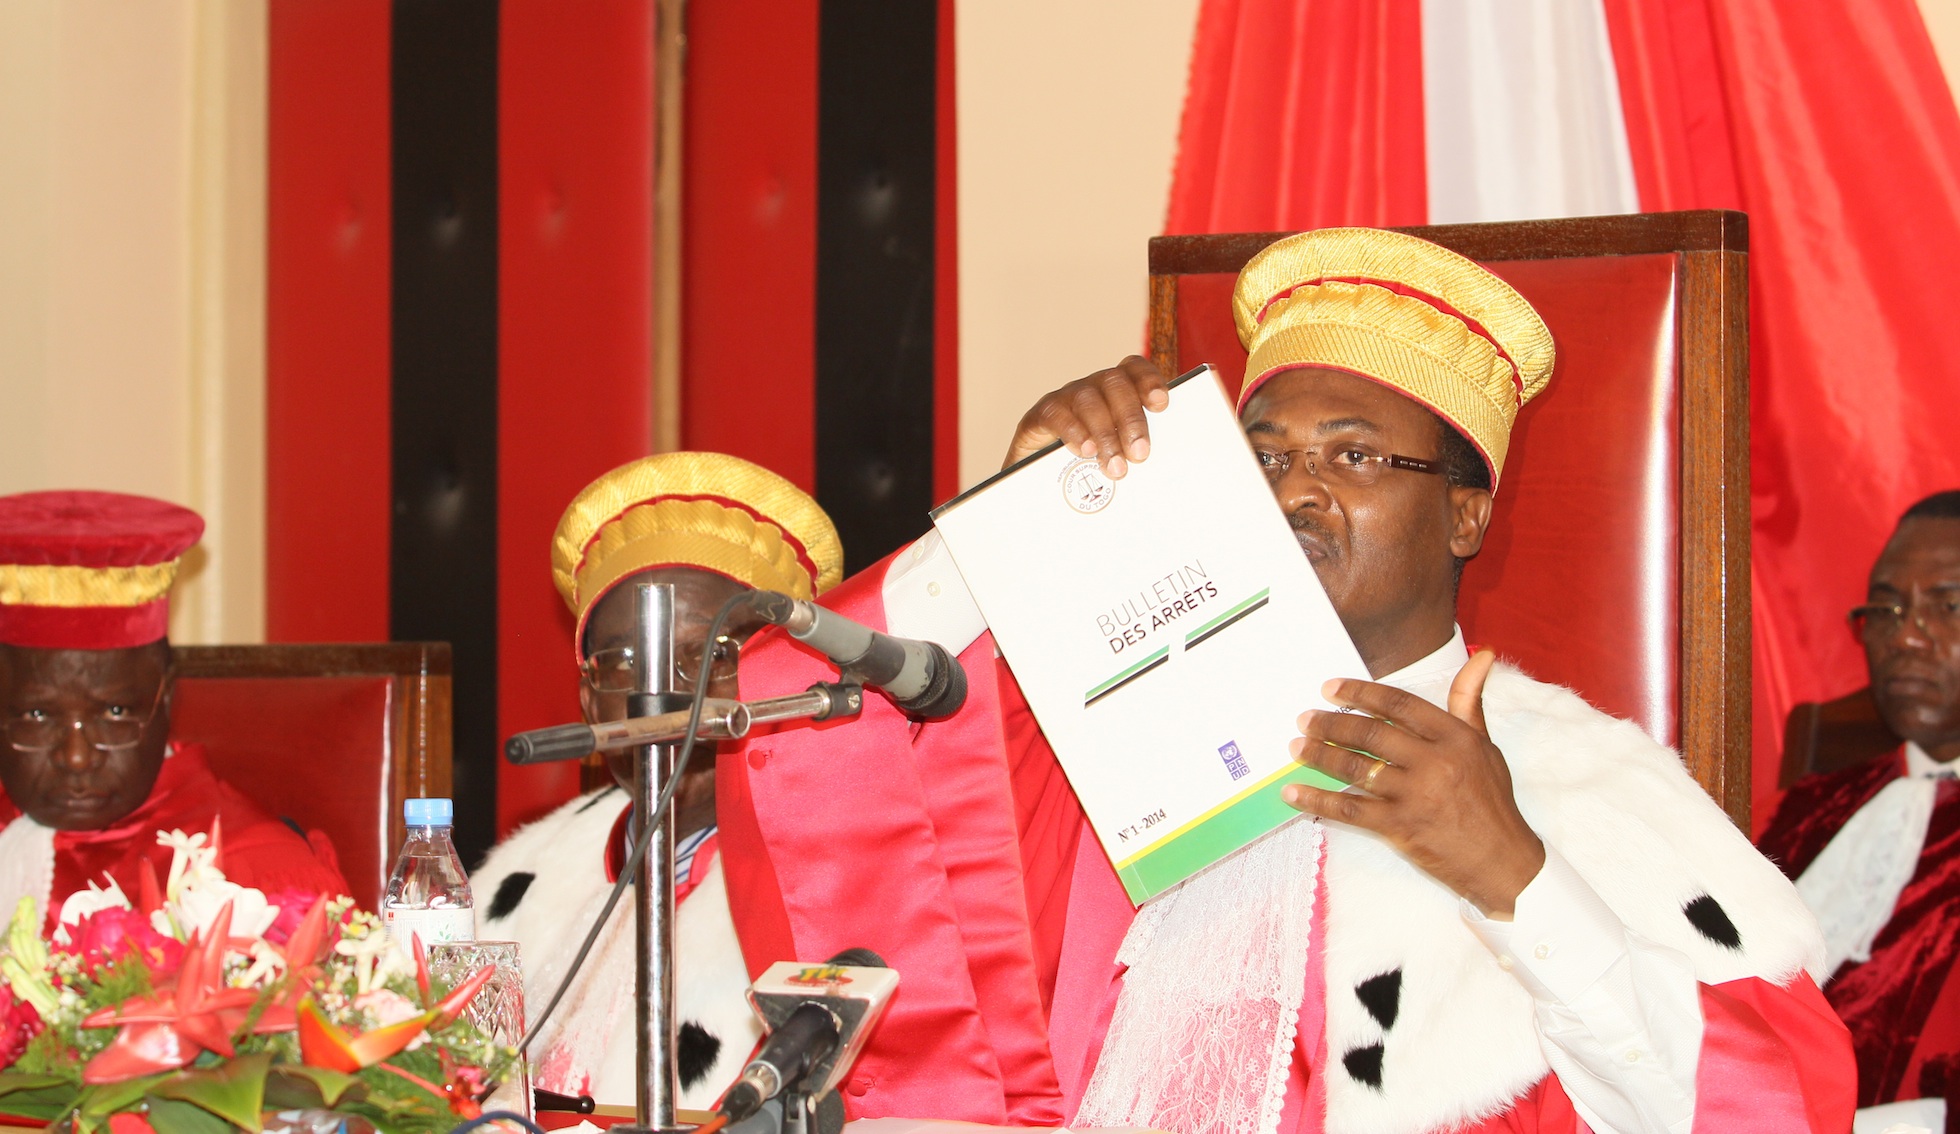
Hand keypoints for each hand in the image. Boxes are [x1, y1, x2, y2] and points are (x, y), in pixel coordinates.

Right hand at [1002, 355, 1171, 477]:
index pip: (1135, 370)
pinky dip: (1073, 432)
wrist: (1040, 484)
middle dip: (1131, 419)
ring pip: (1088, 400)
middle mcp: (1093, 388)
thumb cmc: (1087, 468)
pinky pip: (1057, 414)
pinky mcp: (1041, 415)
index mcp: (1117, 392)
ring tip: (1115, 466)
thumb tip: (1154, 465)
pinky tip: (1084, 451)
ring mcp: (1066, 398)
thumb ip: (1133, 452)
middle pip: (1116, 385)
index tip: (1160, 404)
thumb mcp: (1117, 456)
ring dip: (1105, 433)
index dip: (1149, 381)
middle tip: (1139, 454)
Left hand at [1282, 650, 1545, 916]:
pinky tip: (1294, 793)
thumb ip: (1469, 702)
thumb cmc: (1492, 801)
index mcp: (1455, 737)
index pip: (1399, 704)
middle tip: (1305, 718)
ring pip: (1355, 768)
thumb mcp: (1486, 746)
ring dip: (1319, 755)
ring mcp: (1416, 795)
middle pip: (1371, 733)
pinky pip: (1349, 809)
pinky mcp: (1400, 827)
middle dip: (1331, 724)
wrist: (1503, 862)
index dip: (1360, 692)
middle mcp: (1434, 762)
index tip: (1330, 688)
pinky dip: (1317, 799)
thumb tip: (1481, 654)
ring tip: (1296, 747)